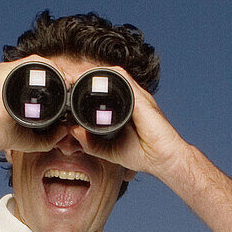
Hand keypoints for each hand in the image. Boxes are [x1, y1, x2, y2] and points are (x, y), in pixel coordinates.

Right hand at [0, 59, 68, 155]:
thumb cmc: (6, 136)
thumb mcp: (33, 139)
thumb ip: (51, 138)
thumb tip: (65, 131)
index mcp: (16, 93)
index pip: (38, 82)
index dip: (54, 84)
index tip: (66, 90)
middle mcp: (11, 81)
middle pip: (38, 71)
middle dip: (55, 75)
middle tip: (68, 84)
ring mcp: (8, 74)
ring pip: (36, 64)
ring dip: (53, 69)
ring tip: (65, 79)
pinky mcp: (5, 70)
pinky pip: (30, 61)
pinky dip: (46, 64)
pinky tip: (57, 73)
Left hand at [69, 68, 189, 180]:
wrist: (164, 159)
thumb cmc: (144, 154)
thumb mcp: (110, 150)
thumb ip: (91, 143)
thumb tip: (73, 131)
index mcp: (125, 107)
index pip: (104, 90)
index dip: (86, 87)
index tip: (68, 91)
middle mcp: (131, 98)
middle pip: (106, 78)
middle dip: (86, 76)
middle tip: (67, 80)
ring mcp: (137, 95)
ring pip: (112, 74)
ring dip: (93, 72)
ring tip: (74, 76)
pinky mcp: (141, 97)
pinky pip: (122, 78)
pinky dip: (106, 74)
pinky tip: (92, 75)